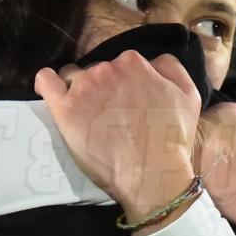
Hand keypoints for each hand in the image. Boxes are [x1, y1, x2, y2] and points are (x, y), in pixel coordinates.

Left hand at [35, 51, 200, 230]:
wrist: (151, 173)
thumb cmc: (171, 139)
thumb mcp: (189, 96)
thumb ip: (170, 68)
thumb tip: (152, 61)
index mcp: (133, 63)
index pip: (120, 64)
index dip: (123, 84)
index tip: (126, 102)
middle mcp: (106, 69)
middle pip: (96, 71)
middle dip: (101, 88)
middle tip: (110, 115)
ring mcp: (83, 88)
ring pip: (72, 77)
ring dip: (78, 90)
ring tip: (86, 114)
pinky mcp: (64, 109)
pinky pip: (46, 82)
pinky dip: (47, 82)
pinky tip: (50, 90)